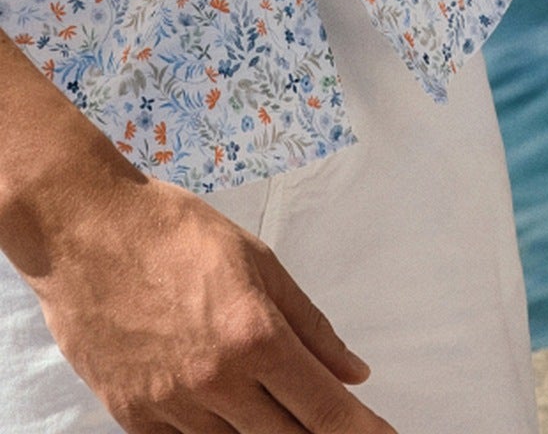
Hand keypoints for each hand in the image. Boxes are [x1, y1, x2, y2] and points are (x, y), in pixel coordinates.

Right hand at [28, 171, 393, 432]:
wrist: (87, 235)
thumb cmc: (178, 234)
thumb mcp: (260, 263)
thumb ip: (311, 326)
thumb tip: (353, 373)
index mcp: (255, 335)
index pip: (323, 407)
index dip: (360, 430)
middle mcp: (215, 382)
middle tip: (338, 430)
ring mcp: (169, 407)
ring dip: (265, 433)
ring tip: (278, 409)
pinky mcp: (132, 417)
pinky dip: (214, 433)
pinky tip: (226, 412)